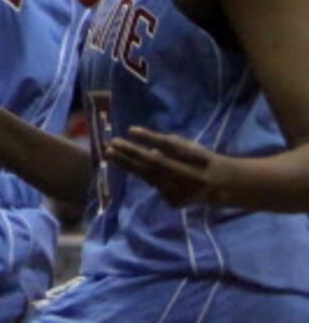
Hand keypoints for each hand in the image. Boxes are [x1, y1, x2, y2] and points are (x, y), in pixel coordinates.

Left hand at [106, 128, 236, 207]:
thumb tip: (146, 148)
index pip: (169, 146)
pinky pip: (154, 186)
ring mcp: (181, 190)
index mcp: (194, 157)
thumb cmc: (200, 160)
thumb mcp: (190, 147)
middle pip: (156, 164)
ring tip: (109, 153)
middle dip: (132, 153)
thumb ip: (170, 145)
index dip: (150, 138)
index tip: (131, 129)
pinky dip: (143, 176)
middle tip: (111, 143)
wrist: (222, 187)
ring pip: (149, 177)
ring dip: (127, 164)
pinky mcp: (175, 201)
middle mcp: (188, 175)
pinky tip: (131, 166)